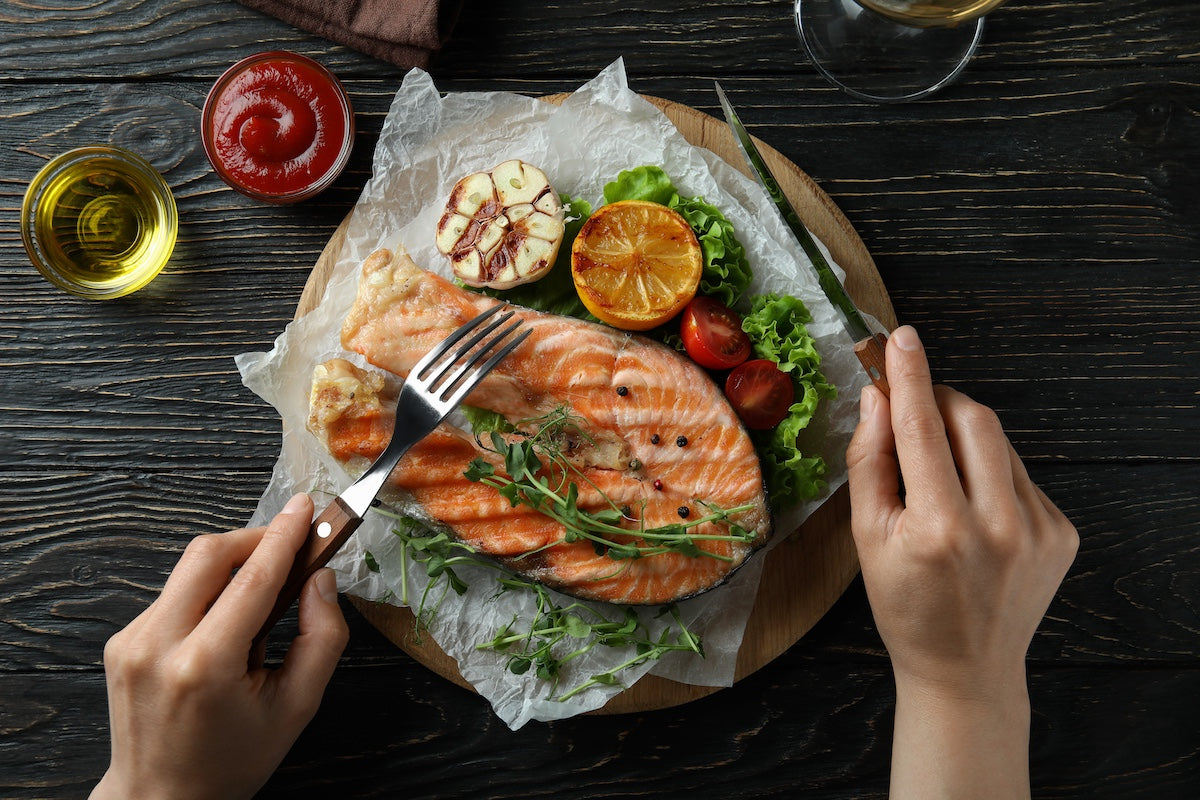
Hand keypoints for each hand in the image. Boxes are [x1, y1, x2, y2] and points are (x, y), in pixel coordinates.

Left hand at [91, 493, 348, 799]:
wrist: (159, 799)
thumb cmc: (232, 759)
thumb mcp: (297, 707)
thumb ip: (321, 637)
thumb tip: (321, 580)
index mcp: (205, 665)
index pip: (252, 578)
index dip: (284, 536)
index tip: (307, 507)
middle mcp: (158, 644)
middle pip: (209, 553)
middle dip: (256, 538)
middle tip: (292, 545)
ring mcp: (131, 640)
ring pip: (189, 568)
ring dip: (233, 565)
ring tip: (263, 595)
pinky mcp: (121, 640)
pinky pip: (174, 592)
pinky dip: (209, 591)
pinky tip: (228, 622)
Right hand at [846, 326, 1076, 798]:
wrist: (965, 669)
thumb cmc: (904, 605)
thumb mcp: (866, 536)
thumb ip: (870, 461)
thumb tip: (877, 398)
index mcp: (939, 527)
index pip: (921, 427)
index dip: (909, 375)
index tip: (901, 338)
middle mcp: (997, 524)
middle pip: (973, 419)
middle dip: (940, 399)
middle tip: (914, 406)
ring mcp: (1039, 529)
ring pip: (999, 443)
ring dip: (964, 438)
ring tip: (941, 475)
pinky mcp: (1062, 533)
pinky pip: (1020, 474)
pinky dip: (991, 472)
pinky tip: (973, 509)